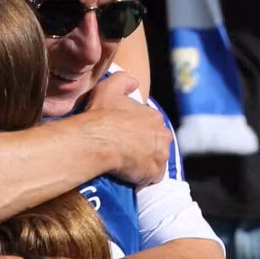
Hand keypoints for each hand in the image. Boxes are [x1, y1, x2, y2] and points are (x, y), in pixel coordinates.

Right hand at [80, 70, 171, 186]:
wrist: (96, 141)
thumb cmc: (102, 115)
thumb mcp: (110, 86)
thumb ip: (124, 80)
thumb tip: (135, 82)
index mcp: (154, 116)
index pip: (150, 127)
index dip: (137, 133)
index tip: (125, 138)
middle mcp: (163, 134)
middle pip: (156, 144)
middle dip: (144, 149)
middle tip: (125, 153)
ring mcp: (161, 155)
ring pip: (155, 161)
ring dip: (144, 164)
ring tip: (125, 166)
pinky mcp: (155, 173)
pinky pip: (151, 178)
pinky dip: (142, 178)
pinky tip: (128, 175)